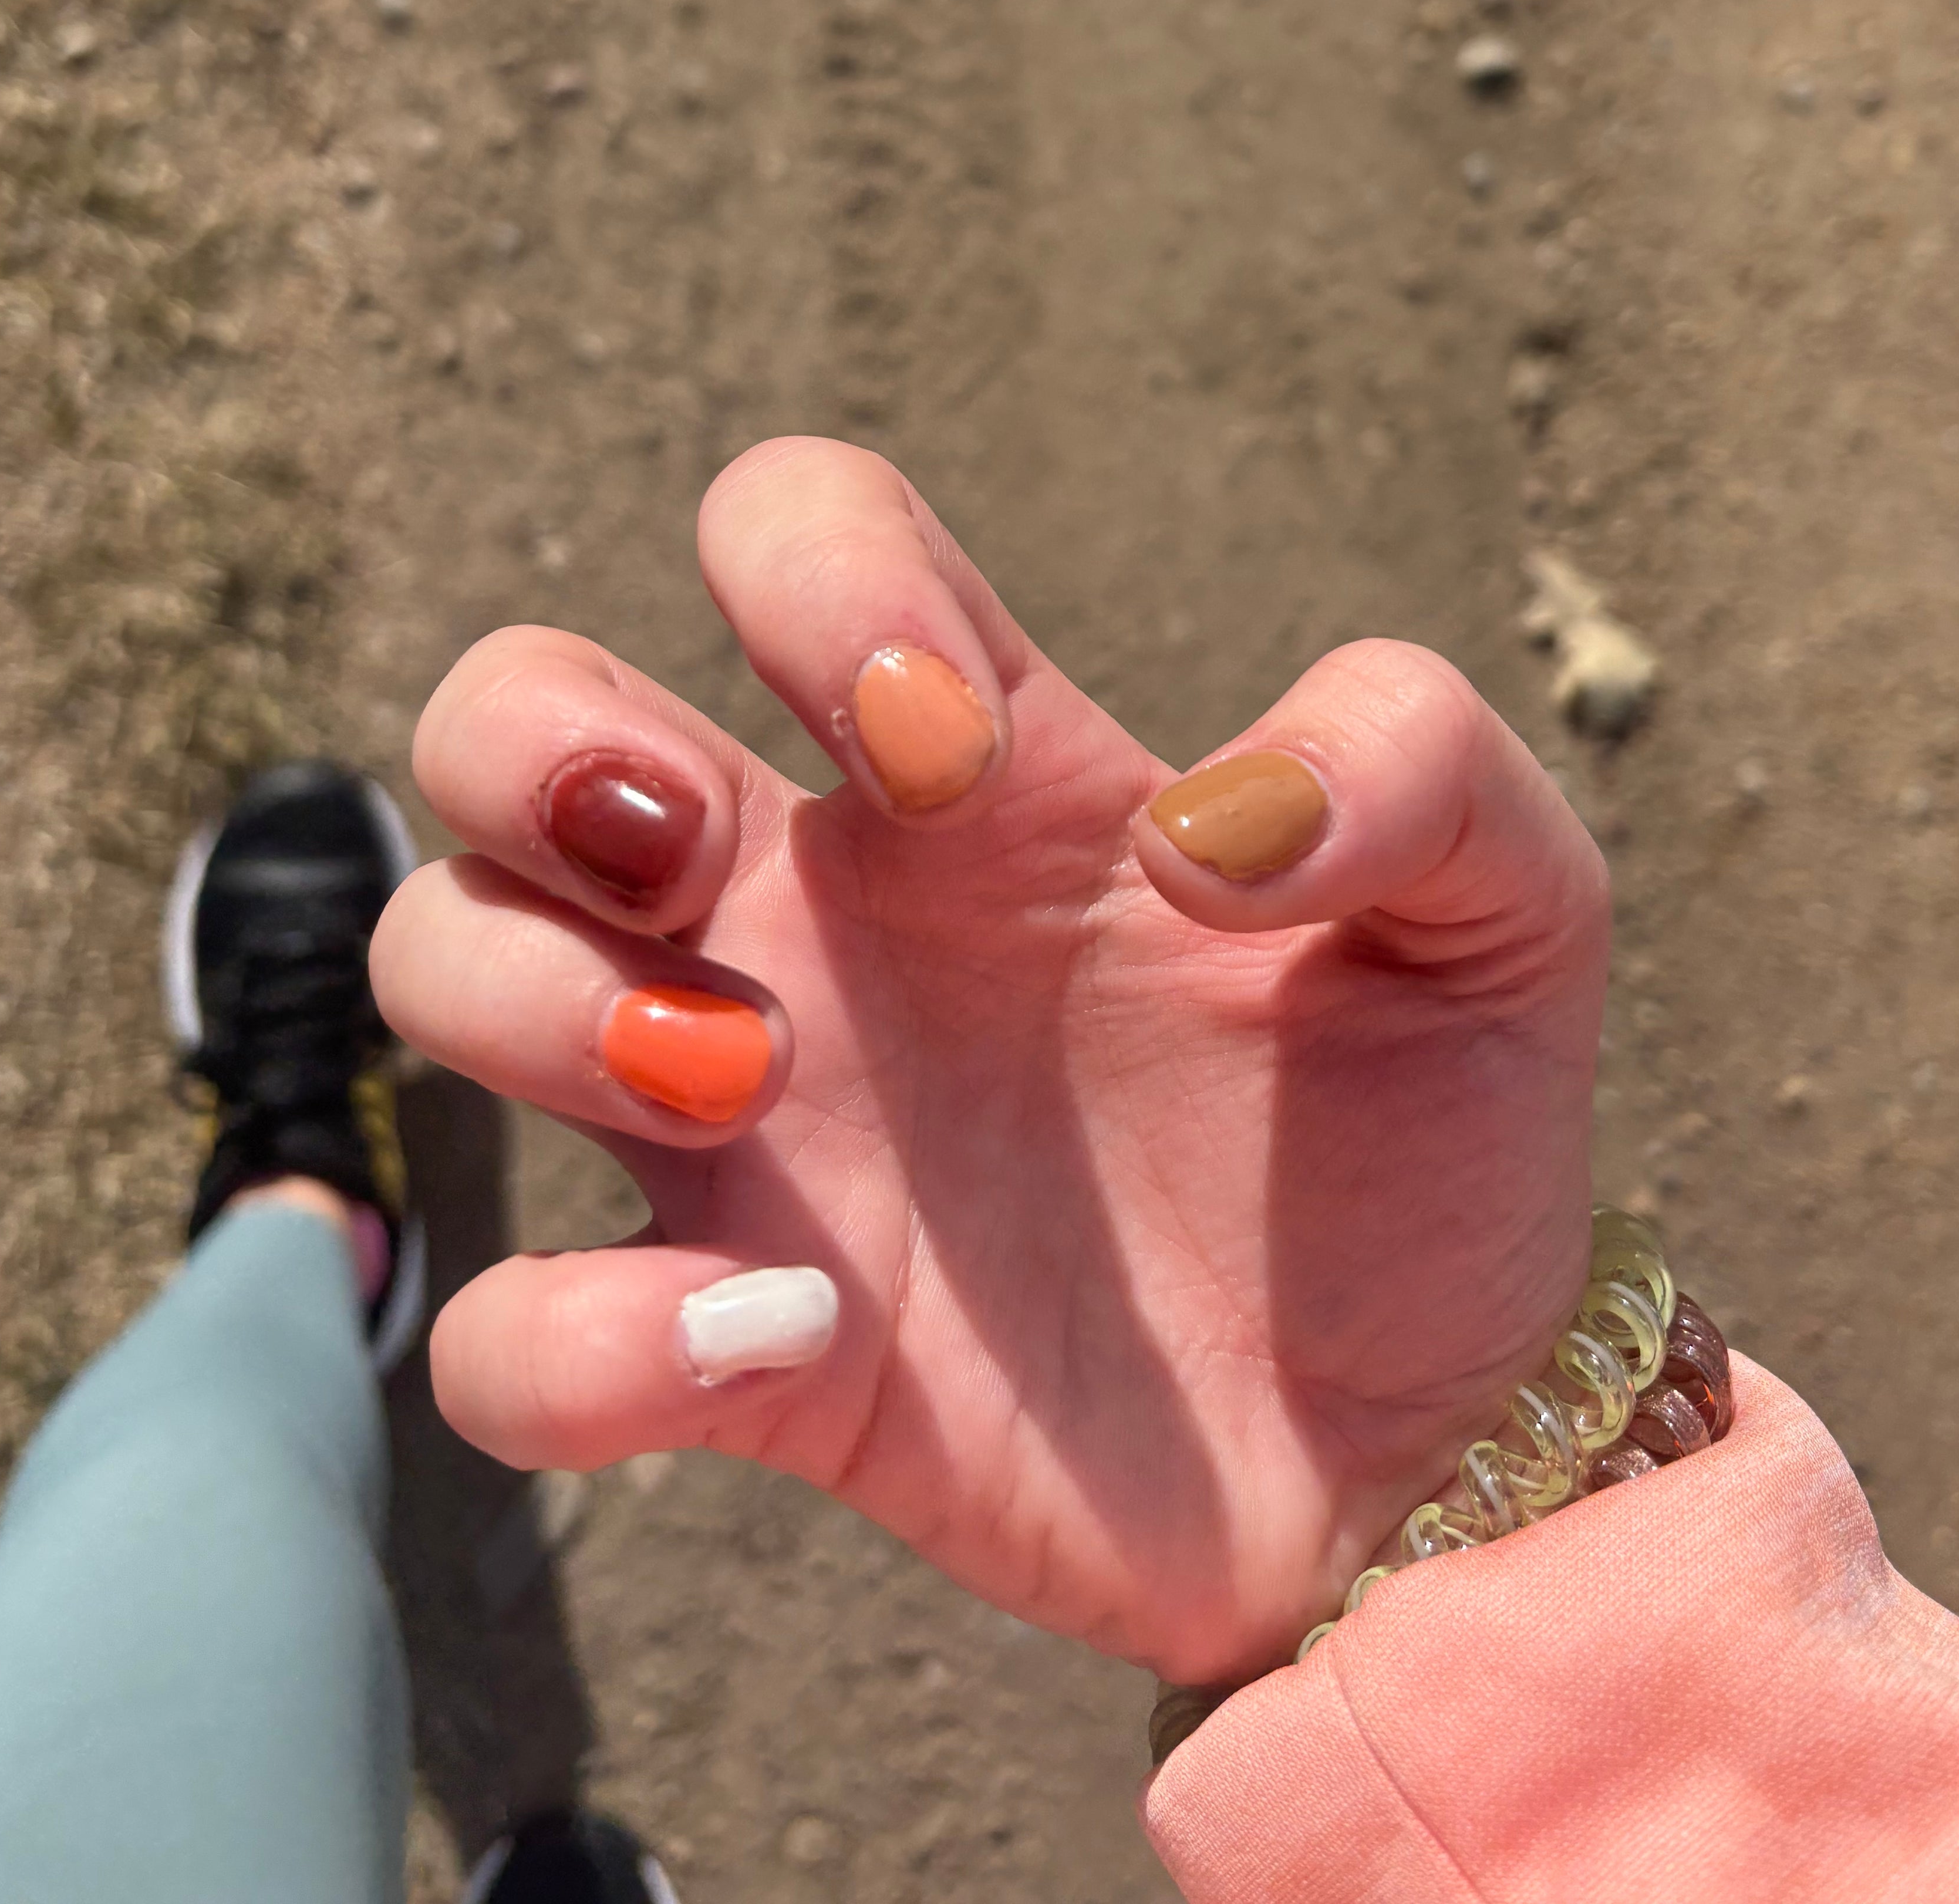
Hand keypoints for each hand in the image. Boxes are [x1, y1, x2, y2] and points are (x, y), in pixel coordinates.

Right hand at [371, 438, 1607, 1682]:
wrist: (1434, 1430)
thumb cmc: (1437, 1126)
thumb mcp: (1508, 900)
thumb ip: (1415, 762)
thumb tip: (1210, 822)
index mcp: (978, 771)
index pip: (789, 528)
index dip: (818, 581)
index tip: (952, 749)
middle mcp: (816, 912)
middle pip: (506, 708)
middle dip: (538, 737)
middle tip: (706, 861)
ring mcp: (754, 1122)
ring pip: (450, 961)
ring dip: (528, 994)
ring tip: (738, 1082)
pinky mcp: (747, 1351)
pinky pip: (508, 1336)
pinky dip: (581, 1341)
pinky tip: (775, 1338)